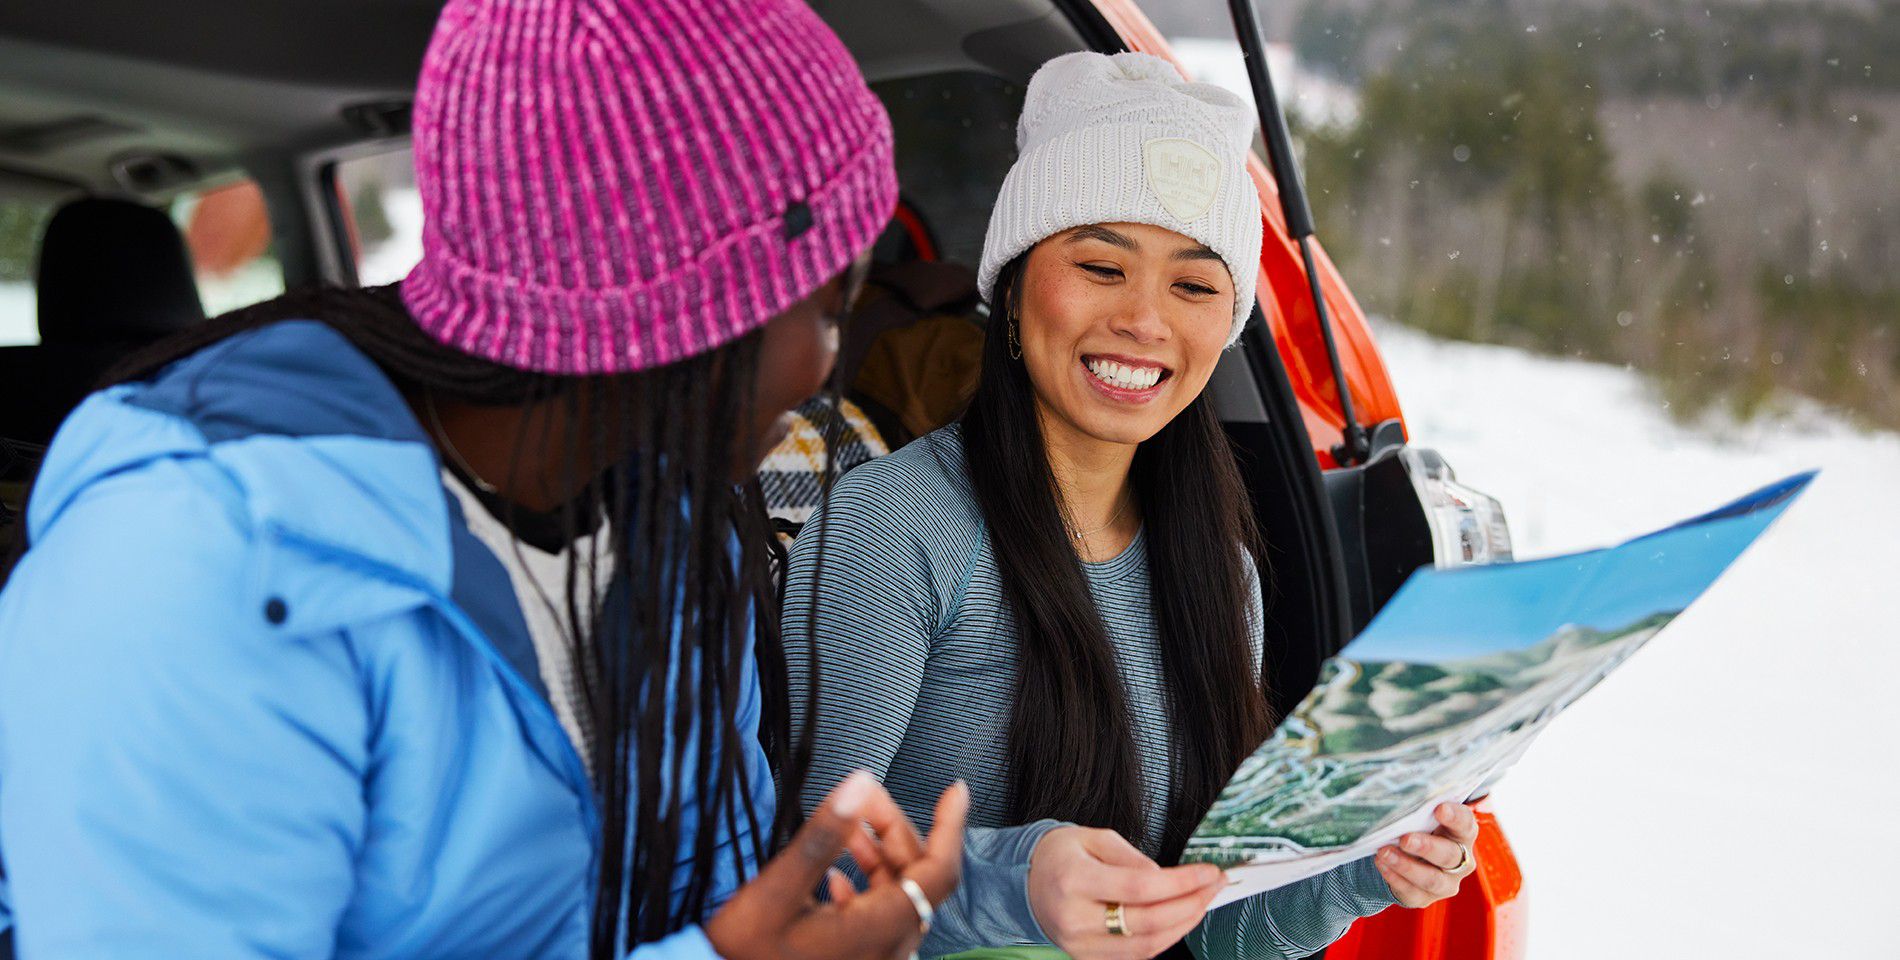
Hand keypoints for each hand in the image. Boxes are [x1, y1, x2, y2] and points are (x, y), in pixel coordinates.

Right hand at [706, 771, 969, 959]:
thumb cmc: (741, 956)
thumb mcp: (775, 892)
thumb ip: (821, 838)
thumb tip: (860, 784)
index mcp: (878, 932)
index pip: (939, 871)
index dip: (949, 826)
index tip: (954, 790)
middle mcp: (887, 949)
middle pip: (917, 877)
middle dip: (894, 828)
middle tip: (865, 796)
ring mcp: (875, 958)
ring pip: (897, 894)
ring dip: (879, 855)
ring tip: (848, 827)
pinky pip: (878, 916)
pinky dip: (865, 885)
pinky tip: (835, 876)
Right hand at [1025, 826, 1226, 959]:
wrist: (1023, 883)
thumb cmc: (1058, 856)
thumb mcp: (1092, 837)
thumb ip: (1131, 857)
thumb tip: (1166, 878)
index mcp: (1074, 880)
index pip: (1140, 887)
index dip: (1181, 882)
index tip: (1208, 872)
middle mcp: (1075, 918)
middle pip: (1148, 922)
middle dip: (1191, 904)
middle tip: (1214, 886)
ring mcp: (1080, 945)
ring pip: (1146, 946)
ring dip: (1183, 925)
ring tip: (1203, 902)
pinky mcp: (1087, 958)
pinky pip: (1135, 955)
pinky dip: (1164, 939)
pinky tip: (1180, 919)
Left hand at [1376, 802, 1480, 908]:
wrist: (1402, 856)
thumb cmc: (1414, 826)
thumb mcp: (1418, 814)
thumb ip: (1415, 804)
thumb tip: (1393, 786)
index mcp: (1461, 833)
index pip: (1466, 824)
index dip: (1456, 817)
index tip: (1439, 808)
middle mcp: (1460, 860)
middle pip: (1450, 855)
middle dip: (1427, 847)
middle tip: (1405, 838)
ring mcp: (1445, 882)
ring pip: (1432, 879)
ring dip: (1407, 866)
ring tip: (1384, 852)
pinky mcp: (1424, 897)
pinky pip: (1412, 892)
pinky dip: (1394, 877)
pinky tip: (1381, 863)